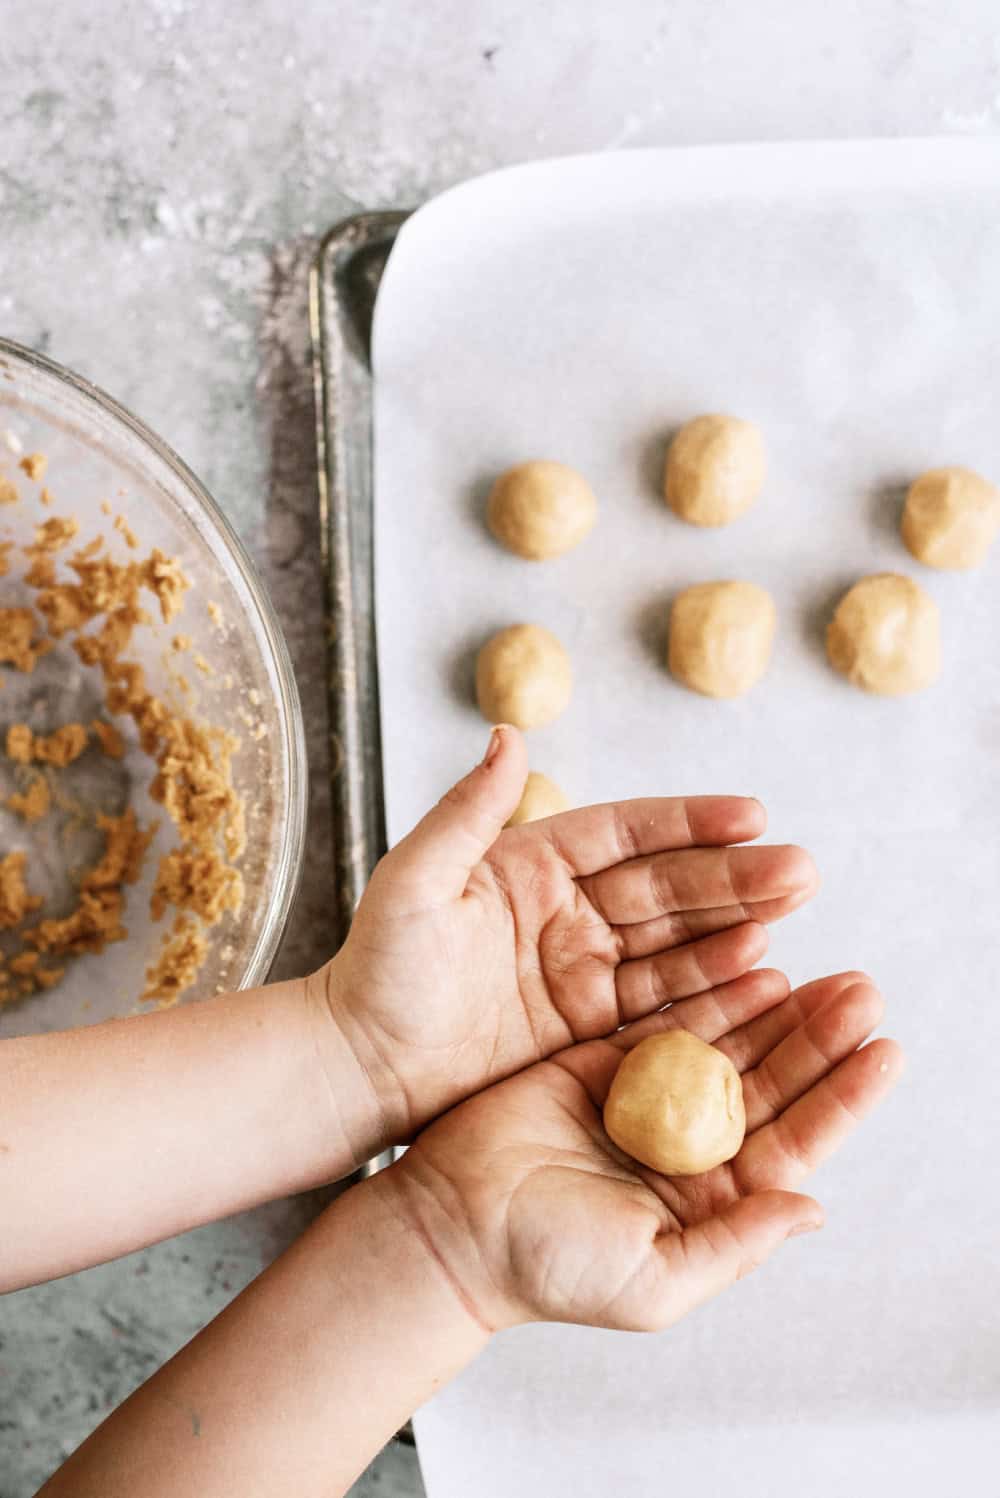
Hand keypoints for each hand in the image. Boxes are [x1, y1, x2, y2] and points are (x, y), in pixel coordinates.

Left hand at [322, 724, 817, 1146]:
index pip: (626, 832)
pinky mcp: (588, 1024)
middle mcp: (568, 908)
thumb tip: (509, 733)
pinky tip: (760, 974)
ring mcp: (582, 967)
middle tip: (803, 870)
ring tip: (792, 915)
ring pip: (675, 940)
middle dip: (735, 877)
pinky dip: (710, 988)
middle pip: (666, 885)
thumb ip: (467, 813)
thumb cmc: (376, 968)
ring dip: (735, 927)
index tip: (751, 813)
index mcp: (532, 862)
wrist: (359, 1064)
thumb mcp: (415, 881)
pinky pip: (660, 1001)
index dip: (689, 821)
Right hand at [379, 971, 903, 1331]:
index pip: (793, 1143)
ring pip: (730, 1043)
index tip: (884, 1053)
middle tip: (862, 993)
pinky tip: (755, 966)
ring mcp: (649, 1099)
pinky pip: (670, 1017)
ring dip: (779, 1010)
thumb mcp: (654, 1280)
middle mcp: (688, 1146)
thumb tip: (811, 1208)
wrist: (453, 1223)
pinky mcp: (605, 1059)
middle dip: (819, 1039)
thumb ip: (734, 1244)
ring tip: (826, 975)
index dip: (841, 1099)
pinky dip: (712, 992)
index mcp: (708, 1200)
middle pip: (771, 1082)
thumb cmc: (547, 1266)